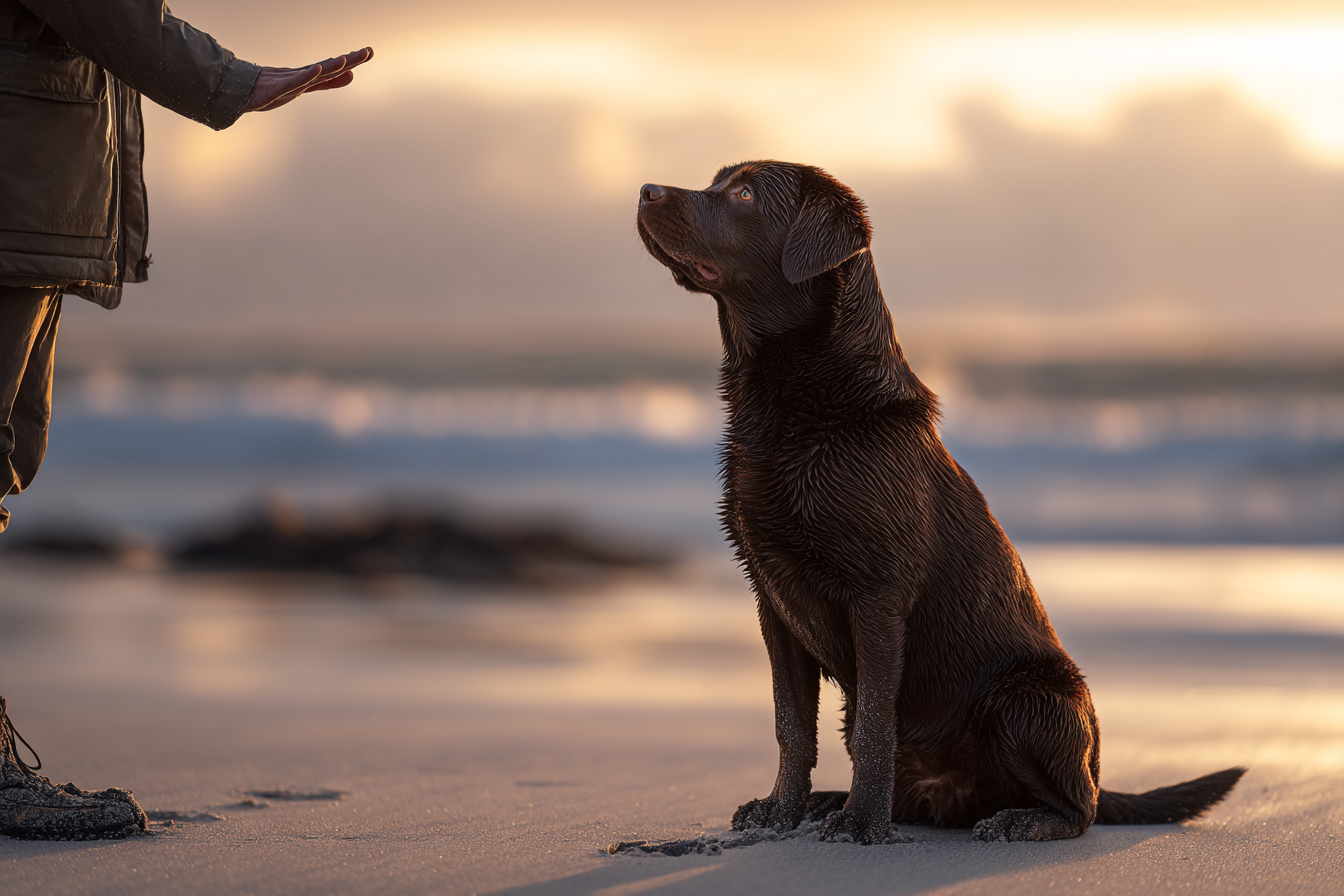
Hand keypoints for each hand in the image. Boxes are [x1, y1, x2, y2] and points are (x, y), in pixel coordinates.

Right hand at [244, 47, 373, 112]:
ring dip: (330, 67)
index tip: (369, 51)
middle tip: (368, 51)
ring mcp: (290, 82)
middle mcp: (303, 76)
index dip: (352, 60)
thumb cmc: (275, 88)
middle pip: (330, 67)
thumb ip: (329, 82)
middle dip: (349, 60)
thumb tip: (351, 75)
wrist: (243, 91)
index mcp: (311, 75)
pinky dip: (306, 75)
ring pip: (314, 74)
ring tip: (345, 60)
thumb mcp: (307, 86)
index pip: (335, 67)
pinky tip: (316, 69)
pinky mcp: (278, 89)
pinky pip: (294, 82)